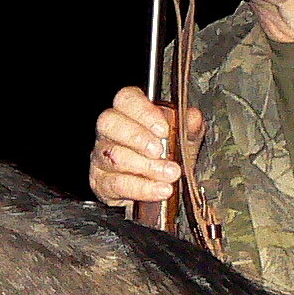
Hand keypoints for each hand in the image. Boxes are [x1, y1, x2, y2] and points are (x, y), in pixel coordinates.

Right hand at [89, 86, 206, 205]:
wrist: (159, 195)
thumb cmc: (167, 159)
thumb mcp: (183, 140)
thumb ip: (188, 127)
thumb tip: (192, 117)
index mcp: (129, 112)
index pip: (126, 99)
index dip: (144, 112)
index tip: (163, 129)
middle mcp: (110, 131)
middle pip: (110, 123)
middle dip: (137, 138)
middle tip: (160, 152)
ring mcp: (101, 156)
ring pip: (113, 156)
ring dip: (145, 167)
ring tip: (169, 174)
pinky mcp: (101, 182)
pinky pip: (116, 184)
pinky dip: (141, 188)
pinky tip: (159, 189)